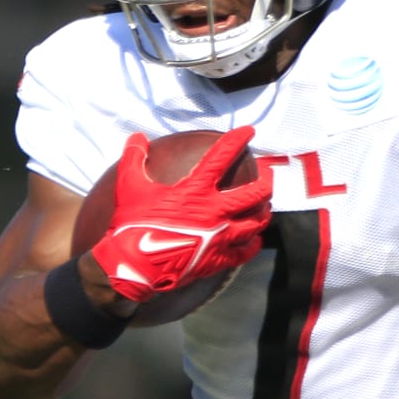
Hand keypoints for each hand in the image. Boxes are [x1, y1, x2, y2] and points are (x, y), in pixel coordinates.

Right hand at [89, 127, 273, 303]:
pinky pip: (245, 251)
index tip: (249, 132)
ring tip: (266, 206)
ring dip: (264, 212)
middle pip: (255, 193)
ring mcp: (220, 236)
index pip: (222, 157)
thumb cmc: (132, 224)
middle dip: (266, 181)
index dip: (237, 140)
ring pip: (256, 222)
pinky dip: (253, 244)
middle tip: (269, 175)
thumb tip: (136, 136)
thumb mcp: (129, 186)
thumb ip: (134, 158)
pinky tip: (255, 240)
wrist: (135, 266)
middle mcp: (215, 211)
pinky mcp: (218, 259)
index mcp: (196, 190)